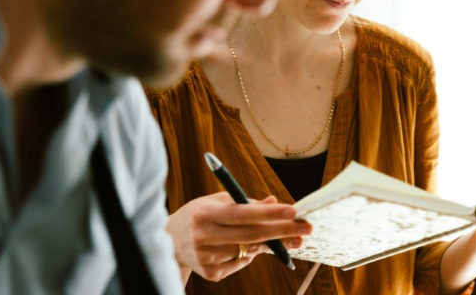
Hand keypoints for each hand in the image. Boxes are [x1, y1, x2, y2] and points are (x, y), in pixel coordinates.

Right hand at [166, 192, 311, 282]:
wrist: (169, 241)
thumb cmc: (200, 215)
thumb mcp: (217, 201)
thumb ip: (246, 202)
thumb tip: (275, 202)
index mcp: (205, 213)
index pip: (243, 214)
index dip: (269, 214)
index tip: (293, 212)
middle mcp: (204, 236)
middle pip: (251, 235)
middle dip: (282, 231)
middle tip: (306, 228)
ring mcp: (206, 258)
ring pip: (249, 250)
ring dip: (268, 242)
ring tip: (279, 236)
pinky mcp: (210, 274)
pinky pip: (241, 263)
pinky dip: (249, 253)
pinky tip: (244, 246)